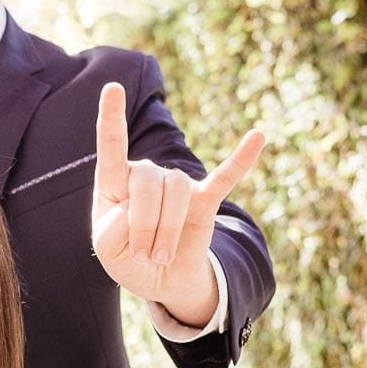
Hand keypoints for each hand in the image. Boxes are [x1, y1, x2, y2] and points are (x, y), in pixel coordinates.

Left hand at [91, 83, 263, 324]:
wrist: (162, 278)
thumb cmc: (129, 258)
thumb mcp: (108, 252)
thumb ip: (112, 230)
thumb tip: (138, 208)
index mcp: (114, 182)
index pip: (112, 146)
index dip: (111, 117)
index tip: (112, 88)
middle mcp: (146, 174)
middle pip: (145, 182)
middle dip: (143, 225)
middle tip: (143, 254)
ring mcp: (177, 185)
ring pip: (175, 193)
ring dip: (167, 233)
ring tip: (162, 255)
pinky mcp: (205, 199)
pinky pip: (225, 177)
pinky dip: (241, 159)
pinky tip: (258, 137)